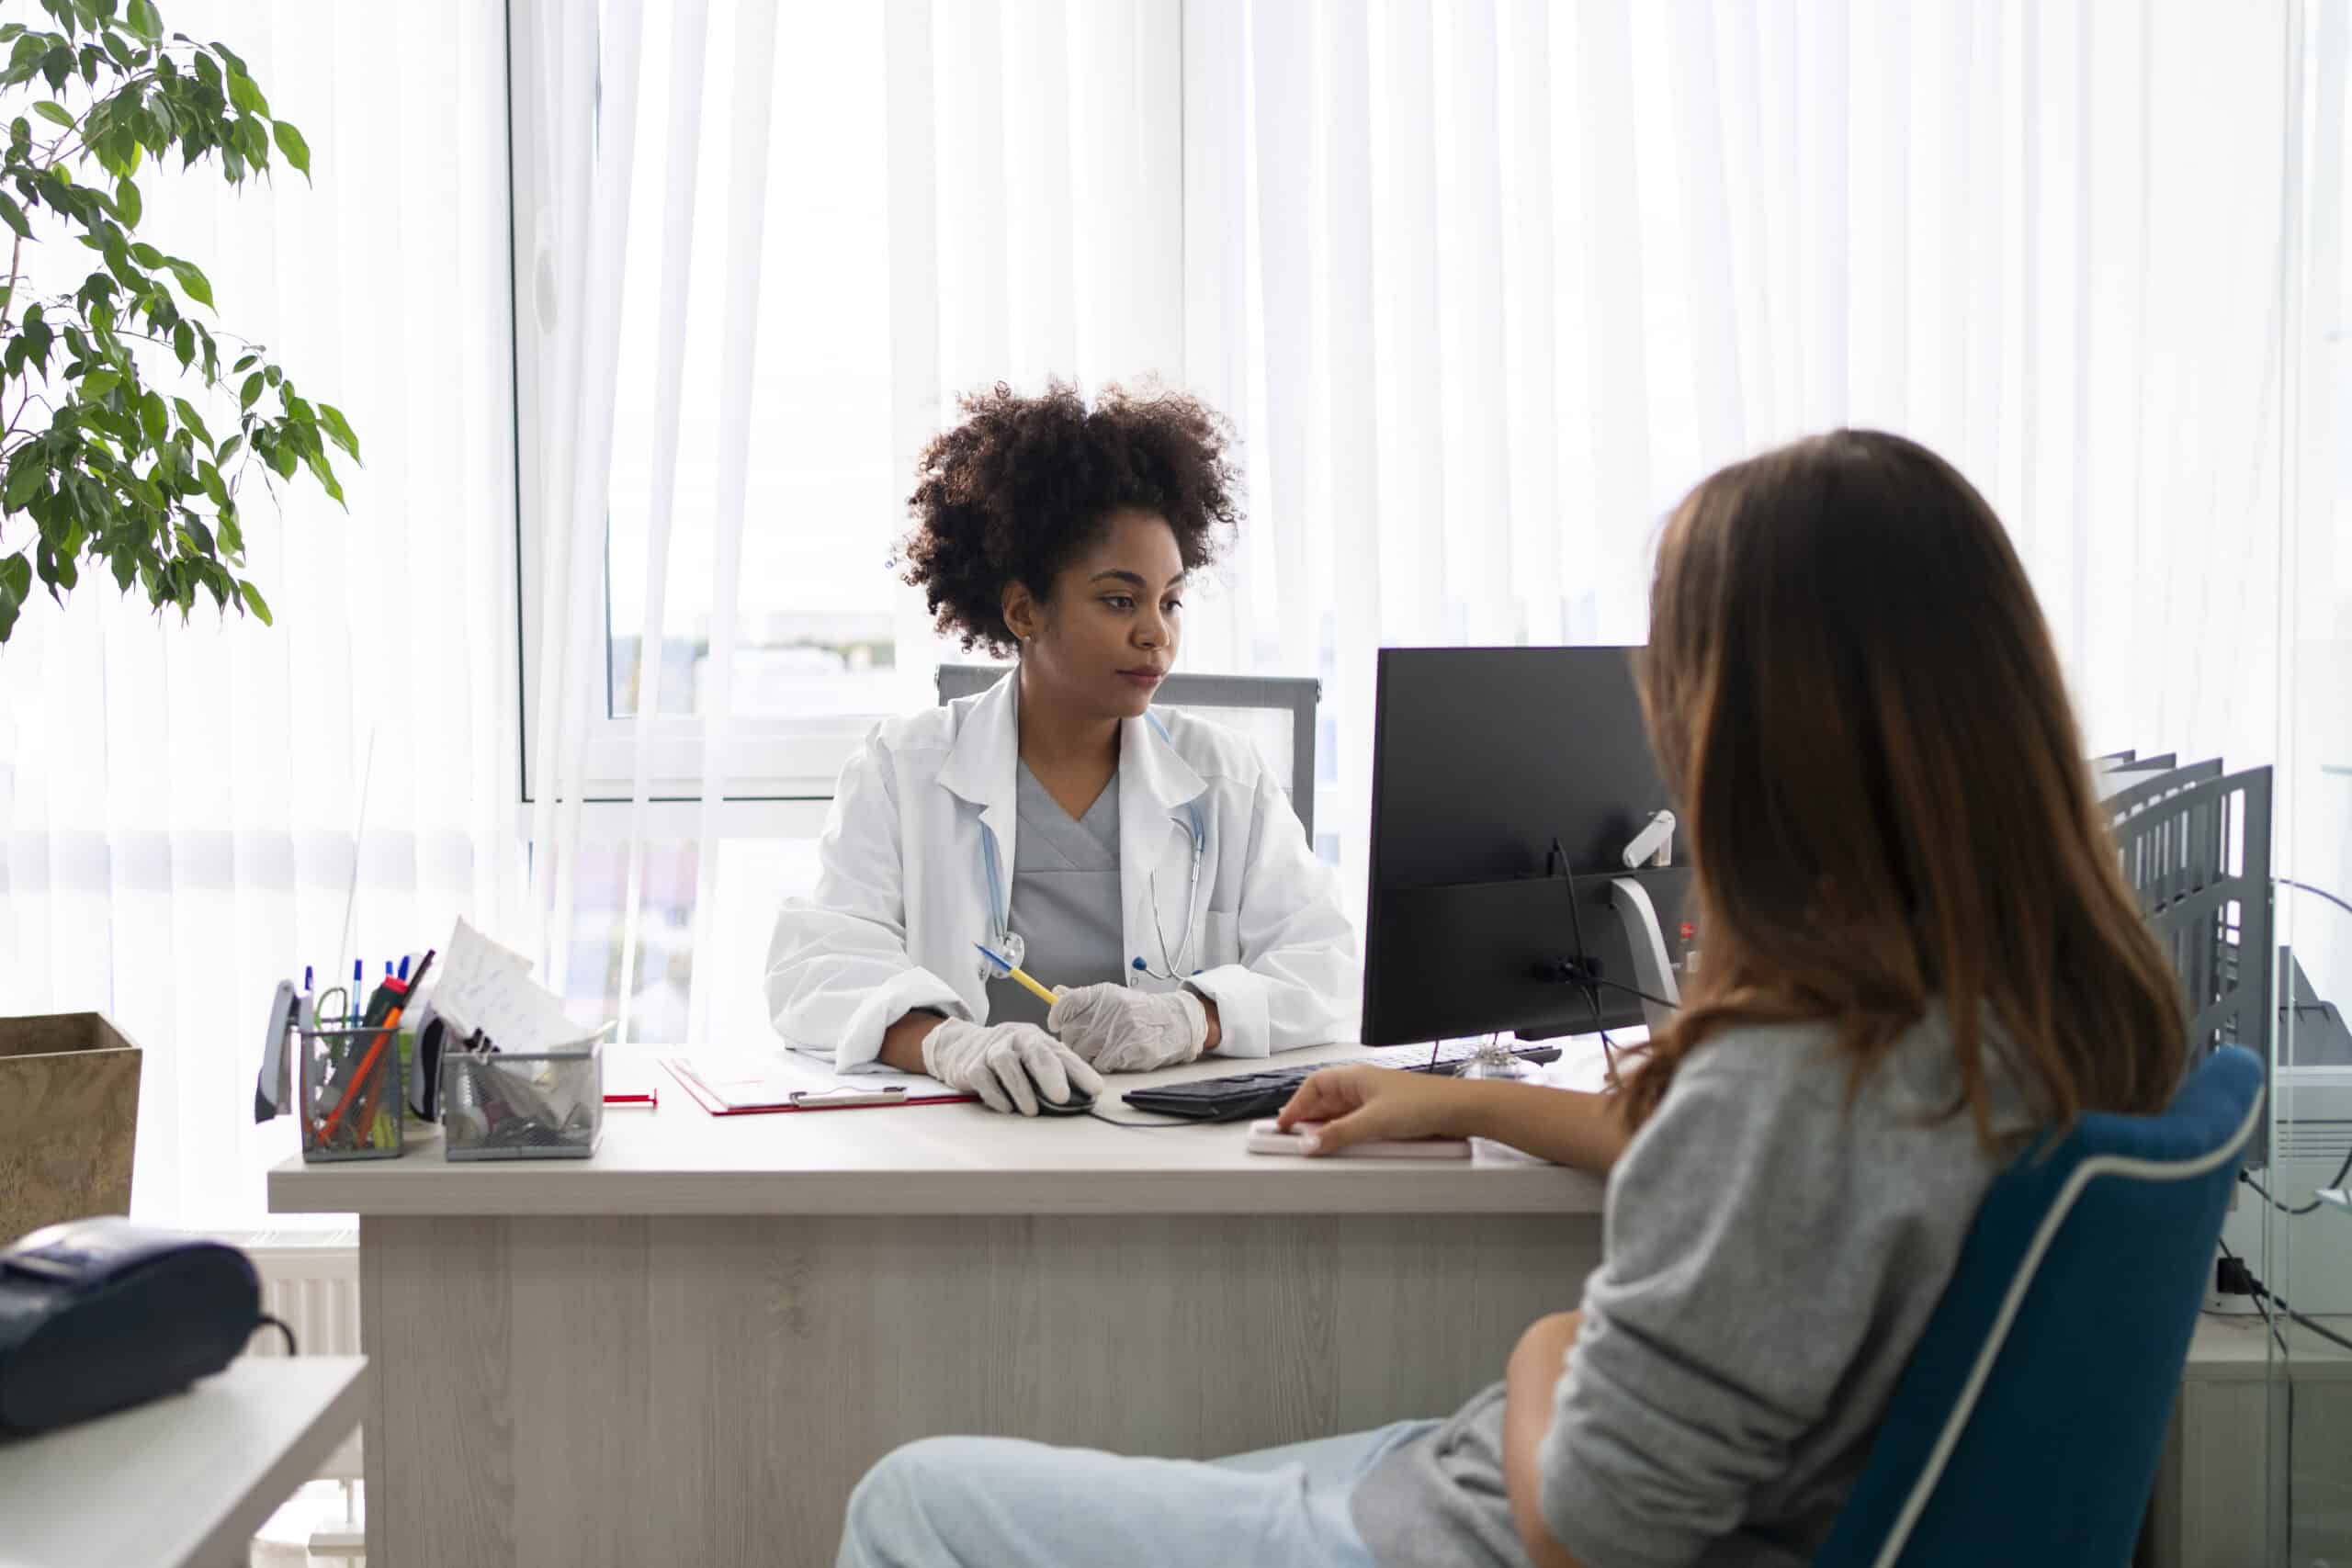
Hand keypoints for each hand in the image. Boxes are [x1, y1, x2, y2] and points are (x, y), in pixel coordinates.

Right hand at [919, 1018, 1106, 1115]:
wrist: (960, 1047)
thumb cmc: (1008, 1056)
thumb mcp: (1032, 1057)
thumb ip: (1055, 1071)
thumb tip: (1084, 1096)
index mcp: (1036, 1038)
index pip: (1062, 1054)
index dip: (1080, 1071)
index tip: (1096, 1089)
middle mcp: (1015, 1039)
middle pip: (1035, 1051)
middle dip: (1051, 1074)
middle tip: (1062, 1097)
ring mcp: (992, 1050)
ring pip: (1007, 1064)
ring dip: (1021, 1089)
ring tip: (1032, 1111)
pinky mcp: (972, 1066)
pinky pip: (984, 1079)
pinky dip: (996, 1095)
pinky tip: (1006, 1108)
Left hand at [1047, 984, 1209, 1071]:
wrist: (1174, 1023)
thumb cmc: (1139, 1011)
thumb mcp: (1111, 997)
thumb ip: (1082, 997)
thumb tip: (1055, 993)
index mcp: (1104, 994)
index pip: (1067, 1003)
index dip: (1057, 1015)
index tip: (1055, 1023)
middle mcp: (1111, 1011)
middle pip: (1071, 1032)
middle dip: (1073, 1039)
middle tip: (1085, 1039)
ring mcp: (1121, 1032)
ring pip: (1083, 1052)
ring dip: (1087, 1054)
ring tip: (1101, 1048)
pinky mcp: (1129, 1051)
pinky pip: (1101, 1064)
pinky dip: (1104, 1063)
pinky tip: (1115, 1055)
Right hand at [1274, 1065, 1475, 1154]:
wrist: (1460, 1110)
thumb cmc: (1422, 1104)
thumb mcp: (1373, 1123)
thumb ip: (1338, 1134)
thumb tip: (1308, 1144)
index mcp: (1355, 1078)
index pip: (1314, 1086)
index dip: (1296, 1105)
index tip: (1283, 1125)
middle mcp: (1364, 1087)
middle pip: (1326, 1101)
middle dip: (1309, 1119)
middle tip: (1295, 1140)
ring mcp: (1377, 1102)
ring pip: (1342, 1114)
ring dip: (1328, 1129)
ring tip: (1316, 1146)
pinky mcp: (1390, 1117)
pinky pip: (1359, 1124)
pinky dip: (1347, 1135)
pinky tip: (1345, 1147)